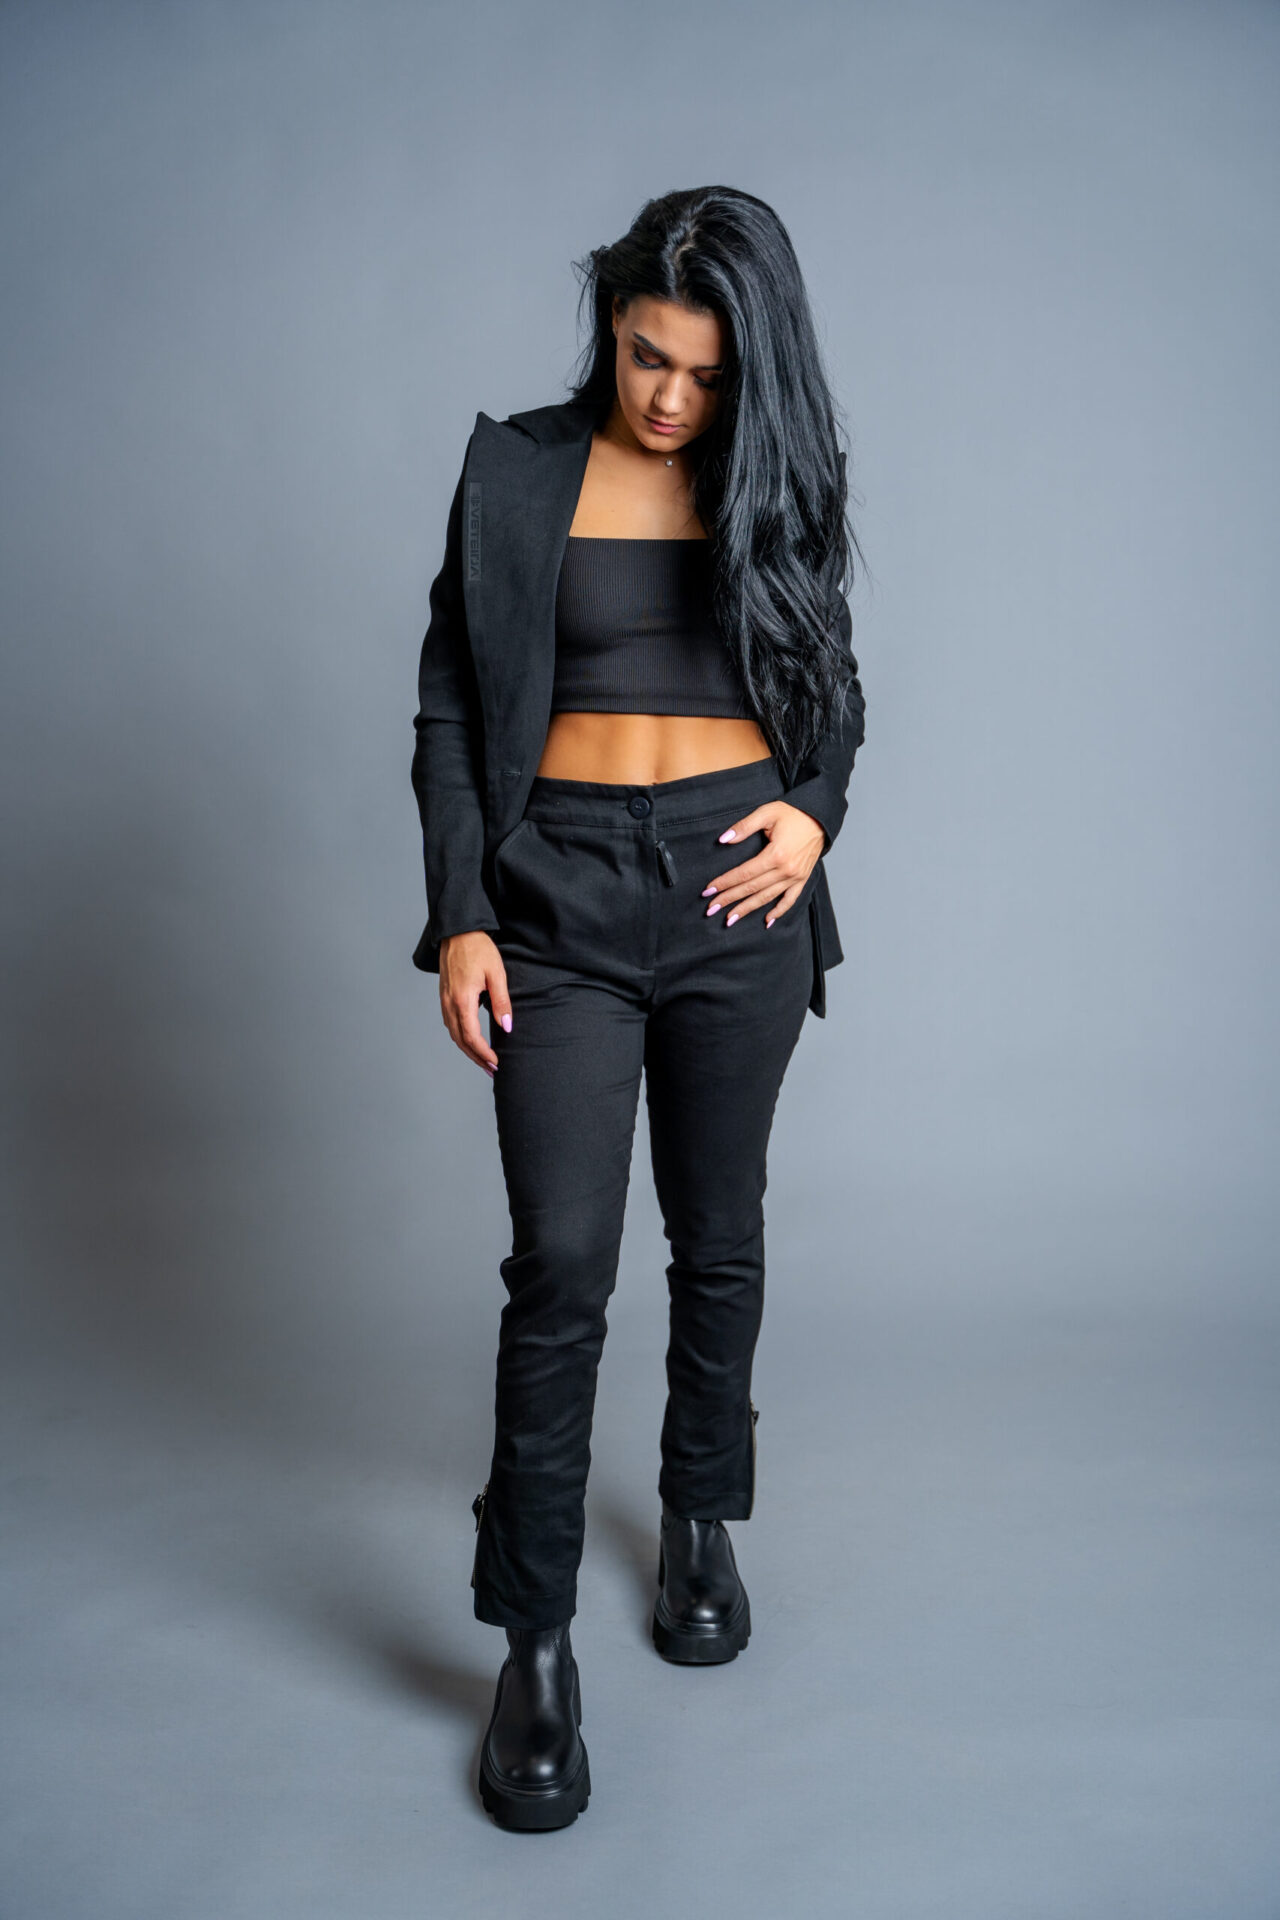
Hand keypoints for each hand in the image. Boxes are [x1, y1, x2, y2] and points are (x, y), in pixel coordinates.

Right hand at [438, 931, 511, 1078]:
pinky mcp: (444, 996)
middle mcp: (449, 1003)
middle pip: (461, 1040)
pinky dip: (460, 1037)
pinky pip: (450, 1023)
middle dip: (476, 1058)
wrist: (458, 932)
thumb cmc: (478, 949)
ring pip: (453, 1034)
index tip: (496, 1063)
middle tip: (492, 1070)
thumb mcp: (496, 974)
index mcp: (462, 1000)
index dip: (484, 1053)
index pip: (472, 1037)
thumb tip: (506, 1027)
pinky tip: (470, 1040)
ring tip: (483, 1060)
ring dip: (468, 1050)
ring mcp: (444, 1000)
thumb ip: (501, 1002)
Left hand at [702, 801, 825, 927]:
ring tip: (730, 919)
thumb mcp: (766, 813)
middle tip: (711, 909)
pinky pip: (790, 900)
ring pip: (767, 898)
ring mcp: (795, 877)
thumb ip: (744, 827)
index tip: (708, 891)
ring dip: (747, 909)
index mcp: (775, 855)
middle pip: (751, 889)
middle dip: (729, 899)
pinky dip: (779, 912)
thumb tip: (723, 840)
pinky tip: (767, 921)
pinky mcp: (802, 879)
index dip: (724, 883)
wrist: (820, 818)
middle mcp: (785, 870)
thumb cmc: (793, 813)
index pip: (743, 873)